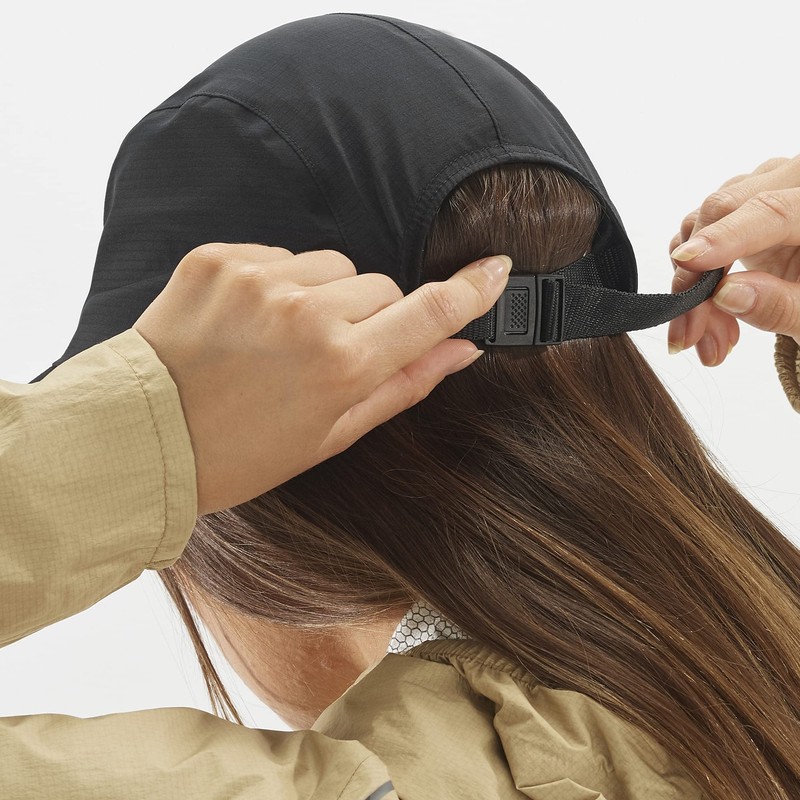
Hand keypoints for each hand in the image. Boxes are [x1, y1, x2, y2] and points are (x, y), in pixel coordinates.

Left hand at [133, 244, 510, 512]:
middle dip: (370, 315)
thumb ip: (404, 385)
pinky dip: (276, 283)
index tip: (496, 268)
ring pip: (332, 265)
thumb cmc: (240, 452)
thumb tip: (461, 350)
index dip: (470, 289)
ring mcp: (258, 280)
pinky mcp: (219, 259)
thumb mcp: (332, 435)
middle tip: (328, 354)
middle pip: (380, 285)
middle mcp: (305, 313)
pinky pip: (279, 255)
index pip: (430, 312)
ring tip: (281, 338)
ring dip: (323, 295)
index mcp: (341, 365)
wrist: (142, 435)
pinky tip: (248, 321)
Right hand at [667, 154, 799, 364]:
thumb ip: (780, 306)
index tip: (688, 263)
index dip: (726, 236)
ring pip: (699, 225)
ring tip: (709, 336)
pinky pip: (693, 236)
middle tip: (690, 333)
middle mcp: (789, 185)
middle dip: (694, 276)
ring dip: (691, 285)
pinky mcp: (734, 212)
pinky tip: (709, 316)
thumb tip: (725, 293)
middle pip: (722, 210)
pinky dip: (690, 279)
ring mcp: (758, 193)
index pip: (771, 210)